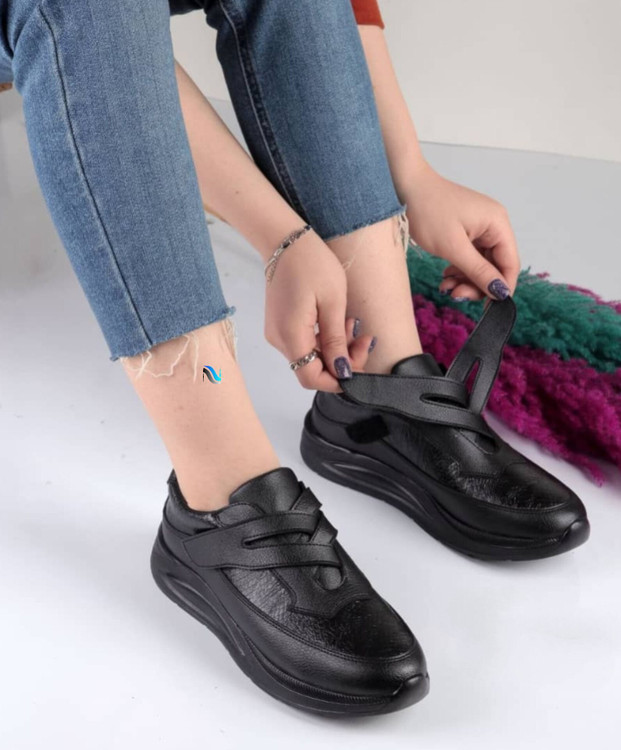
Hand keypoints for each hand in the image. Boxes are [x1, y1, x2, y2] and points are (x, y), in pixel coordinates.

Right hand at [264, 231, 374, 391]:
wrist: (286, 240)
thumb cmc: (312, 264)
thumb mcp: (333, 302)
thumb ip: (336, 341)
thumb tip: (341, 371)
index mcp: (291, 335)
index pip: (312, 378)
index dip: (337, 379)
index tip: (360, 360)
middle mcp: (279, 340)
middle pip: (312, 369)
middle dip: (342, 360)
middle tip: (364, 339)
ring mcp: (278, 332)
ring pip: (310, 357)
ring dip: (335, 348)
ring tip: (353, 324)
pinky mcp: (281, 325)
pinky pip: (304, 343)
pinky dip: (324, 339)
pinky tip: (338, 321)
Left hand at [405, 162, 519, 300]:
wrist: (405, 187)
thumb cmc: (428, 211)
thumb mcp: (453, 247)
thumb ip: (478, 271)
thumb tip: (501, 292)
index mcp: (498, 224)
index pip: (510, 263)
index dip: (501, 288)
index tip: (488, 308)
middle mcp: (493, 224)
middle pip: (495, 266)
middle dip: (477, 284)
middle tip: (456, 295)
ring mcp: (479, 227)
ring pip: (481, 264)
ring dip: (465, 279)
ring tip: (446, 286)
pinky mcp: (465, 231)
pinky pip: (469, 257)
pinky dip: (459, 270)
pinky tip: (446, 276)